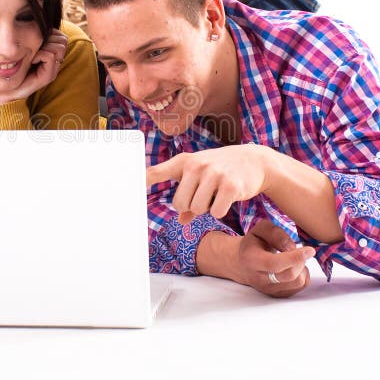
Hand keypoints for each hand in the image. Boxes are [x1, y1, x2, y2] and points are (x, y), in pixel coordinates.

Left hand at [0, 29, 67, 103]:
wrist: (6, 90)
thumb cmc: (12, 68)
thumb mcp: (25, 48)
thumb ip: (35, 38)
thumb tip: (39, 22)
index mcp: (52, 54)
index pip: (61, 36)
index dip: (49, 34)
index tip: (34, 42)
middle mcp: (56, 62)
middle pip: (62, 40)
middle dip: (47, 39)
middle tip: (34, 49)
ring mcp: (54, 70)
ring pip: (59, 46)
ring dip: (44, 46)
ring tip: (32, 55)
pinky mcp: (48, 77)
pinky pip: (50, 55)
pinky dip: (39, 54)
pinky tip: (31, 60)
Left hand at [146, 144, 269, 223]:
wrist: (254, 160)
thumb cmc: (220, 169)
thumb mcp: (201, 176)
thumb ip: (187, 195)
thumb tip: (181, 220)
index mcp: (184, 161)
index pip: (156, 172)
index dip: (141, 182)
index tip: (125, 189)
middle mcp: (197, 165)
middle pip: (179, 203)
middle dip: (190, 206)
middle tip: (204, 196)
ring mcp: (214, 174)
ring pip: (197, 210)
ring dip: (206, 209)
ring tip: (217, 193)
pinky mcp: (231, 186)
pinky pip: (215, 212)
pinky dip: (220, 210)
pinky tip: (228, 198)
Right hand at [237, 220, 313, 297]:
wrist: (242, 263)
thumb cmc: (254, 243)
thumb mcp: (260, 230)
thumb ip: (276, 234)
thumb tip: (292, 248)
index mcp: (251, 260)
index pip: (274, 264)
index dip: (295, 257)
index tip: (310, 250)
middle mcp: (259, 279)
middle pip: (290, 275)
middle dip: (300, 260)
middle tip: (298, 250)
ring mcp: (269, 289)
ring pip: (298, 282)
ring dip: (302, 267)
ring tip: (294, 259)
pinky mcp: (279, 294)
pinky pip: (301, 286)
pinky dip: (303, 274)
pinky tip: (295, 267)